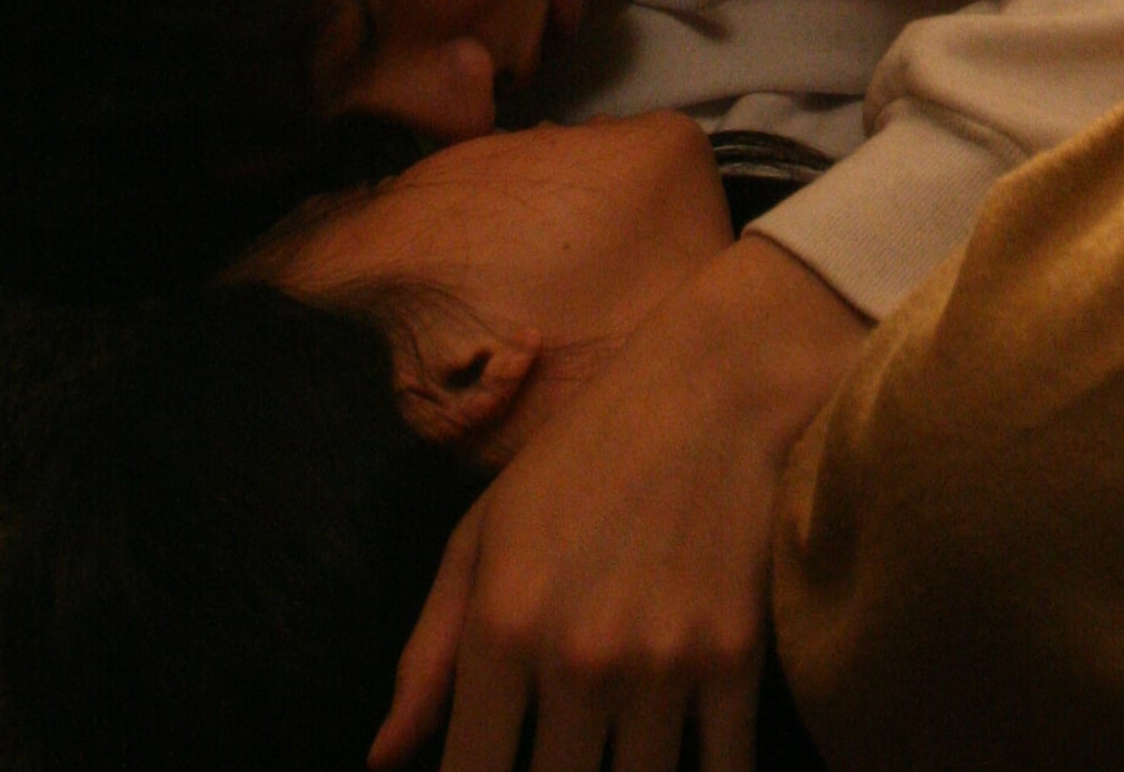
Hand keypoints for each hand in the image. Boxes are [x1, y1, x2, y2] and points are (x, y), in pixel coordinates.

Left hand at [369, 236, 866, 771]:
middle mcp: (578, 659)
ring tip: (609, 758)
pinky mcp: (737, 661)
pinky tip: (679, 765)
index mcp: (501, 628)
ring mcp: (663, 665)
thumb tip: (385, 759)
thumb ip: (429, 654)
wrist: (713, 390)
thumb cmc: (582, 458)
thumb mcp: (482, 536)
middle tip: (556, 757)